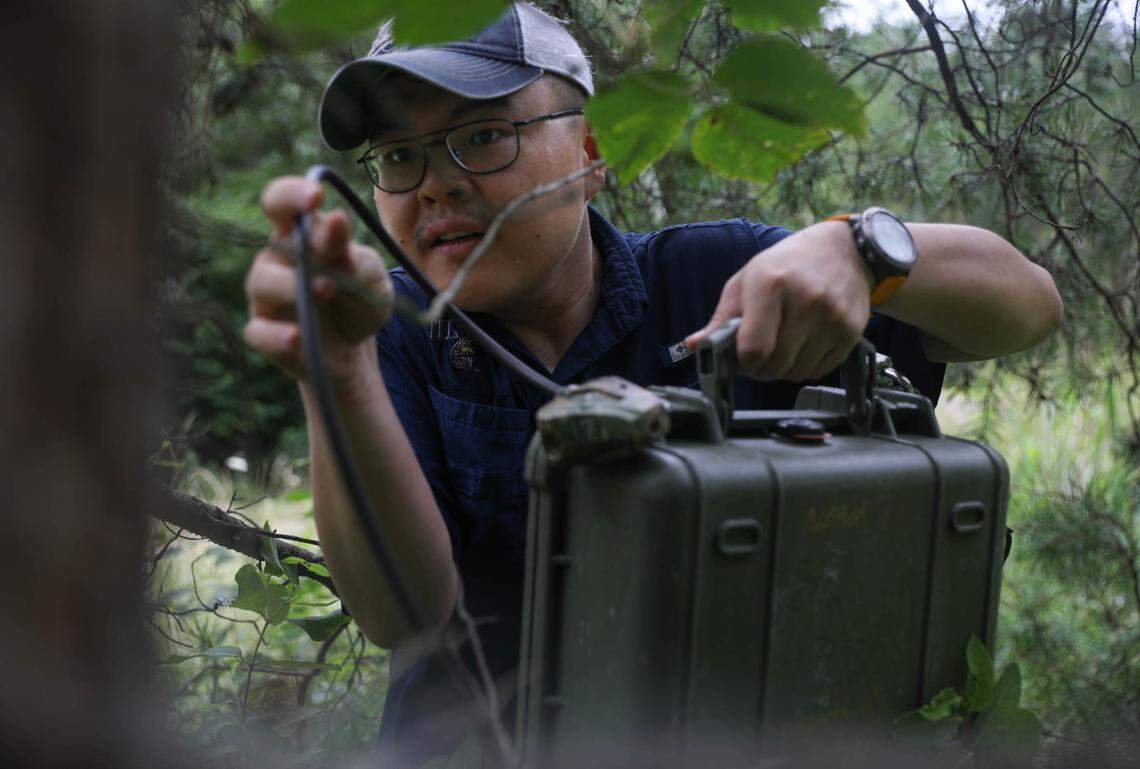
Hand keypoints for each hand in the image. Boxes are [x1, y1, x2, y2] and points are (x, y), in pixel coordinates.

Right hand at [243, 176, 392, 385]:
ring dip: (291, 285)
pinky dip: (275, 335)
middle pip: (270, 241)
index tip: (316, 197)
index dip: (293, 194)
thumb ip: (356, 255)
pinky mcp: (264, 334)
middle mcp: (278, 261)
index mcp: (302, 236)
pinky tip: (296, 337)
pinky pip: (258, 332)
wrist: (356, 350)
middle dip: (295, 242)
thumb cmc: (360, 301)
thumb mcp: (373, 278)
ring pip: (262, 282)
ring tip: (326, 289)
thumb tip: (336, 222)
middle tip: (327, 250)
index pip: (283, 203)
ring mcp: (266, 298)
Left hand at [685, 222, 872, 381]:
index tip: (741, 357)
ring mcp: (832, 317)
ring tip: (784, 343)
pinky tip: (805, 343)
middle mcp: (805, 300)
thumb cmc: (786, 265)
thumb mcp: (746, 280)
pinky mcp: (852, 331)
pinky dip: (807, 366)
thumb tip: (694, 346)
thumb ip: (721, 318)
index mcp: (770, 284)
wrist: (844, 250)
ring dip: (784, 368)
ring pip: (797, 373)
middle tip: (760, 352)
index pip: (753, 349)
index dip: (743, 362)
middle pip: (774, 366)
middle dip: (761, 368)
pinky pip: (820, 370)